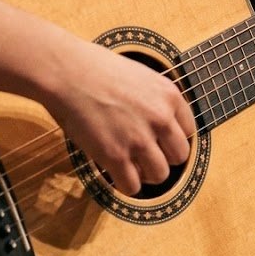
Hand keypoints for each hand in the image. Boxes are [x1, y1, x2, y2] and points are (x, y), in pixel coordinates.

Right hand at [41, 39, 194, 195]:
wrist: (65, 71)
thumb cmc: (96, 69)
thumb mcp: (141, 76)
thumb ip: (156, 101)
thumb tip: (163, 126)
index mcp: (170, 96)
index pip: (189, 131)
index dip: (171, 137)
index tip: (157, 138)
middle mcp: (160, 118)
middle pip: (179, 156)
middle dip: (163, 157)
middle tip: (144, 152)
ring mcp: (139, 138)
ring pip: (160, 175)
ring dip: (146, 174)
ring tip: (130, 163)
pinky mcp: (115, 156)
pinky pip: (132, 186)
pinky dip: (125, 184)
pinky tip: (115, 172)